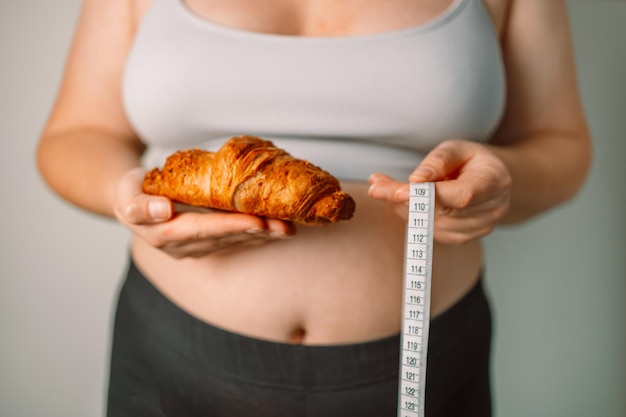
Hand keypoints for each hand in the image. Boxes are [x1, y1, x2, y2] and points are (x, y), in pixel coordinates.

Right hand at [113, 168, 295, 256]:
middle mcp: (185, 246)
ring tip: (289, 228)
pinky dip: (259, 234)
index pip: (202, 230)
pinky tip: (280, 229)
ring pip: (235, 242)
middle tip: (284, 227)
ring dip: (264, 237)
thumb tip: (162, 210)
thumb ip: (138, 205)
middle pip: (225, 239)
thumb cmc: (132, 192)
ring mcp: (198, 247)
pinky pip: (237, 239)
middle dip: (256, 234)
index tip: (256, 222)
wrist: (133, 199)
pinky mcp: (210, 242)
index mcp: (164, 234)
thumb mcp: (126, 195)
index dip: (229, 227)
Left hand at [368, 140, 511, 243]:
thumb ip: (438, 161)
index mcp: (494, 183)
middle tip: (376, 185)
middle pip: (441, 212)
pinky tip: (400, 201)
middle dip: (403, 199)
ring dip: (402, 208)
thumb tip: (415, 181)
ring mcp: (479, 229)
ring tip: (383, 188)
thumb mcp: (457, 148)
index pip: (460, 196)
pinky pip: (430, 233)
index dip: (427, 196)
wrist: (491, 181)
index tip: (395, 190)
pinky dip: (411, 217)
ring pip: (431, 225)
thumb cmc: (471, 160)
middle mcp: (492, 210)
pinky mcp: (464, 238)